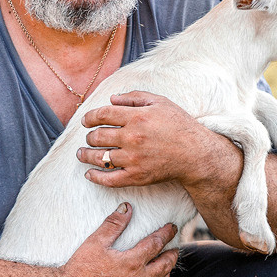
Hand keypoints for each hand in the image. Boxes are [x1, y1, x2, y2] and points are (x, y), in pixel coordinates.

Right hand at [61, 202, 177, 276]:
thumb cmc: (80, 267)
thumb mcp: (96, 241)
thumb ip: (114, 224)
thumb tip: (127, 207)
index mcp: (132, 262)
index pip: (156, 244)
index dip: (166, 234)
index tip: (172, 228)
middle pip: (165, 266)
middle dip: (172, 255)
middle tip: (174, 249)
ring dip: (167, 276)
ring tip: (166, 270)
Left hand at [77, 91, 216, 187]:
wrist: (195, 154)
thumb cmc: (179, 125)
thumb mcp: (160, 102)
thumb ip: (135, 96)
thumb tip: (112, 98)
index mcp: (137, 116)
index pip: (102, 114)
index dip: (89, 117)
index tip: (85, 121)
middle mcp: (132, 137)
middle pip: (97, 136)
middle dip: (89, 136)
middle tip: (88, 138)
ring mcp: (133, 159)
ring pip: (99, 157)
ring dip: (86, 155)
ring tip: (81, 154)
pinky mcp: (136, 176)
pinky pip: (109, 179)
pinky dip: (95, 177)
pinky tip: (89, 174)